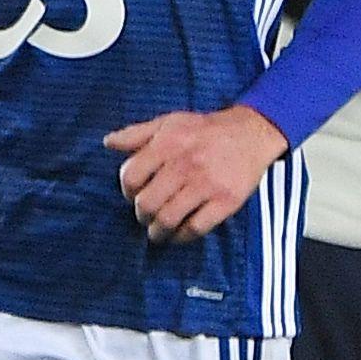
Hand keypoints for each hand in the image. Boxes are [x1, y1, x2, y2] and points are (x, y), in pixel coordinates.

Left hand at [105, 104, 288, 243]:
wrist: (252, 133)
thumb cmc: (206, 129)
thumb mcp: (169, 122)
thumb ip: (137, 133)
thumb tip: (108, 143)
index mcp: (168, 144)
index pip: (131, 177)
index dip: (127, 191)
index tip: (133, 195)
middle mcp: (186, 165)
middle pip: (147, 203)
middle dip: (141, 215)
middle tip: (145, 217)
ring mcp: (207, 185)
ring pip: (169, 219)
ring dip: (158, 231)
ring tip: (158, 232)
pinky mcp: (226, 201)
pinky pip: (196, 228)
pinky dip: (182, 237)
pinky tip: (179, 234)